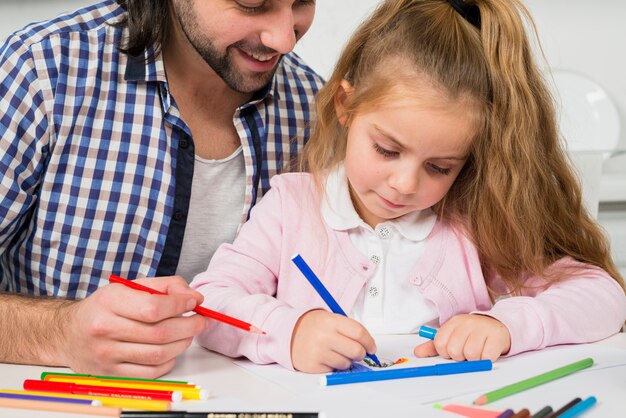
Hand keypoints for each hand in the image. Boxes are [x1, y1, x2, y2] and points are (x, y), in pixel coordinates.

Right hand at [59, 276, 211, 377]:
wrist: (67, 333)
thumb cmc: (105, 308)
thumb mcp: (130, 287)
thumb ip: (165, 286)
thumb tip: (194, 296)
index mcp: (110, 302)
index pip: (153, 307)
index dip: (181, 304)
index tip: (195, 301)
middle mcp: (105, 329)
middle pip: (160, 333)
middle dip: (189, 326)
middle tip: (201, 320)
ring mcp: (107, 354)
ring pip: (158, 354)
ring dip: (183, 344)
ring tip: (189, 333)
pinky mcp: (112, 373)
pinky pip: (151, 372)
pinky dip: (169, 360)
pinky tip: (172, 349)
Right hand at [291, 310, 376, 373]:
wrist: (288, 333)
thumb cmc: (314, 326)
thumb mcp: (330, 319)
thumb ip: (349, 329)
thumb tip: (369, 346)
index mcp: (330, 321)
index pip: (359, 333)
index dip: (369, 342)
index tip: (372, 347)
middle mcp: (324, 336)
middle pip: (356, 350)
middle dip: (361, 354)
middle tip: (359, 353)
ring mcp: (318, 352)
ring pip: (346, 363)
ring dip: (346, 360)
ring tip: (336, 352)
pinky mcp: (313, 365)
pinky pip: (334, 370)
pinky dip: (334, 366)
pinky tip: (326, 357)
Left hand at [413, 314, 510, 362]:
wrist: (497, 326)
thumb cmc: (471, 334)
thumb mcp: (452, 336)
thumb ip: (434, 345)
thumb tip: (417, 352)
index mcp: (454, 322)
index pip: (440, 343)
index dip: (445, 353)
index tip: (452, 351)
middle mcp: (467, 323)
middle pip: (455, 351)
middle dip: (460, 357)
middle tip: (466, 352)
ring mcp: (482, 328)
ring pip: (471, 355)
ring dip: (474, 359)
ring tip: (478, 351)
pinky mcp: (496, 337)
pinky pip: (487, 357)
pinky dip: (487, 359)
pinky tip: (487, 352)